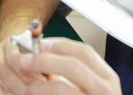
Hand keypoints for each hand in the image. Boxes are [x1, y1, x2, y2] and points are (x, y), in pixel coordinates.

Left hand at [0, 38, 121, 94]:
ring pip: (62, 87)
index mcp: (107, 77)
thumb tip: (47, 54)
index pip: (85, 52)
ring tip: (25, 85)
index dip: (60, 45)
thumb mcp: (92, 86)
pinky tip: (32, 93)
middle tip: (25, 59)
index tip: (41, 43)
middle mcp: (105, 90)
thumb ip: (76, 72)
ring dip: (38, 83)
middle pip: (73, 65)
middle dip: (45, 60)